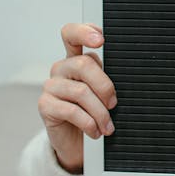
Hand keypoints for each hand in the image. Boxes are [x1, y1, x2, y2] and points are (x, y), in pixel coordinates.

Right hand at [37, 23, 117, 173]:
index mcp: (76, 59)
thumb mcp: (104, 94)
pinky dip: (89, 123)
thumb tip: (129, 77)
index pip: (72, 34)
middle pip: (84, 63)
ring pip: (81, 91)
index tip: (100, 40)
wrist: (77, 143)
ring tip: (107, 126)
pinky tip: (94, 131)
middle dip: (105, 86)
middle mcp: (62, 68)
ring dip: (100, 112)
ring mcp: (51, 85)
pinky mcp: (45, 105)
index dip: (84, 32)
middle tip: (114, 104)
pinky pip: (71, 110)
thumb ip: (108, 79)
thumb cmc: (94, 113)